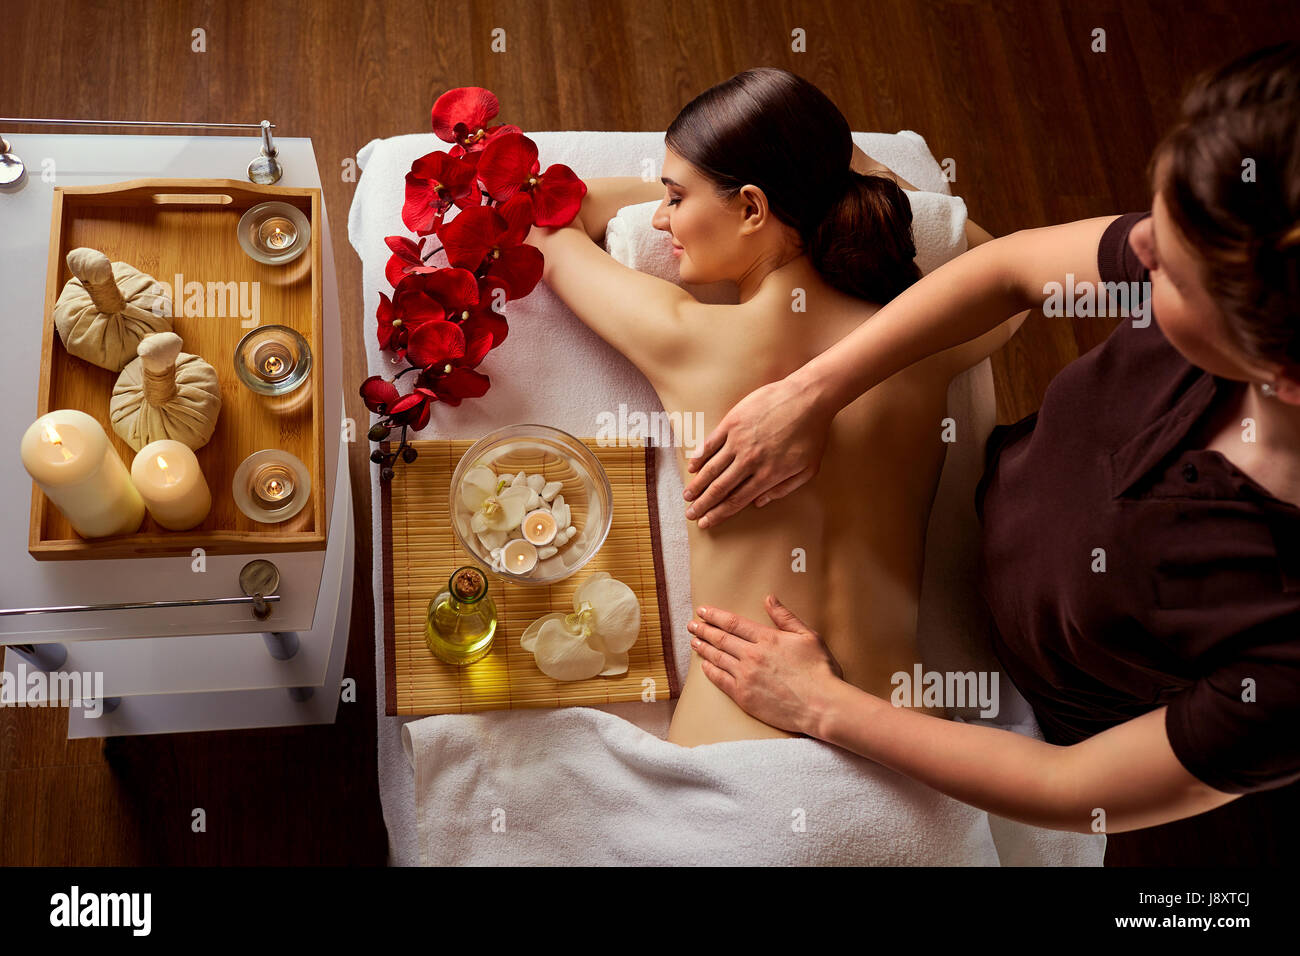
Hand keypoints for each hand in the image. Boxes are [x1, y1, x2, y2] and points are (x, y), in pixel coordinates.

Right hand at [682, 375, 832, 527]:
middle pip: (720, 488)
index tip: (706, 522)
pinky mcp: (732, 422)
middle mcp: (749, 461)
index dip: (719, 514)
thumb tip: (759, 503)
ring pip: (712, 468)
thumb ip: (783, 489)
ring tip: (686, 496)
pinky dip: (699, 456)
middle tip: (690, 514)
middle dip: (703, 504)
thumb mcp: (808, 469)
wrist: (808, 398)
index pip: (736, 500)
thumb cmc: (812, 433)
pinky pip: (711, 443)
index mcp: (767, 475)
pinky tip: (691, 467)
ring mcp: (738, 441)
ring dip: (697, 484)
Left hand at [688, 595, 844, 736]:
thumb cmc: (820, 671)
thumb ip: (785, 617)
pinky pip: (720, 681)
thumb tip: (769, 598)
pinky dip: (710, 671)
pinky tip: (704, 666)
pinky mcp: (744, 697)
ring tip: (694, 641)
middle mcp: (752, 655)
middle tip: (692, 624)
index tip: (703, 611)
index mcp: (767, 638)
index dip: (715, 615)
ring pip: (717, 658)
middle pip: (721, 638)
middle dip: (704, 629)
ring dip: (704, 648)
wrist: (822, 706)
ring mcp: (746, 676)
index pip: (733, 623)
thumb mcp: (807, 636)